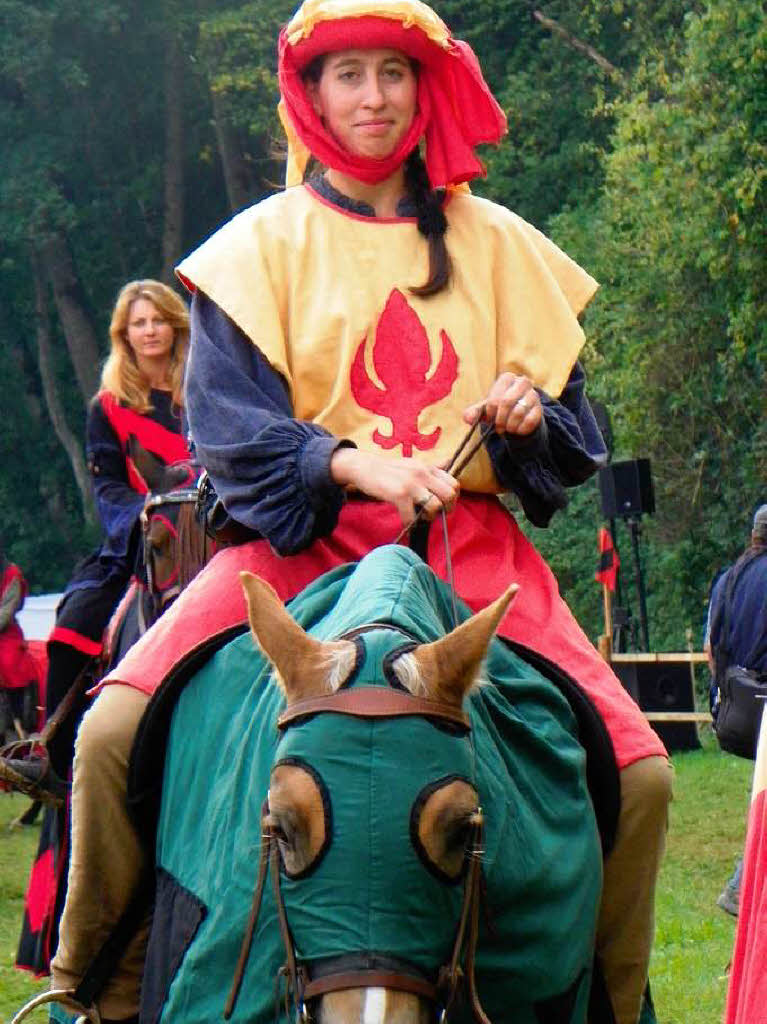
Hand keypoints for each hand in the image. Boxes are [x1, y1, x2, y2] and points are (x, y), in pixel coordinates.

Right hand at [330, 448, 458, 524]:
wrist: (365, 467)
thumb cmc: (390, 469)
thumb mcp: (413, 463)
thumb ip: (430, 467)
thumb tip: (448, 462)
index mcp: (428, 467)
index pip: (454, 483)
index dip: (454, 498)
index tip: (446, 506)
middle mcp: (423, 474)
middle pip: (449, 495)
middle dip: (447, 509)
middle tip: (436, 515)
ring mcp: (412, 484)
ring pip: (435, 505)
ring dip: (429, 517)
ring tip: (421, 518)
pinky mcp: (399, 494)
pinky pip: (411, 515)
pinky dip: (410, 523)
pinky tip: (406, 523)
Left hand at [463, 372, 541, 436]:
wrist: (520, 416)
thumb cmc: (499, 409)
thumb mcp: (485, 409)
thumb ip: (474, 412)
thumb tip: (468, 418)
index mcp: (507, 378)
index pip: (495, 397)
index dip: (491, 412)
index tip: (490, 418)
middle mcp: (522, 382)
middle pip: (507, 402)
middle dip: (500, 419)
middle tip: (498, 428)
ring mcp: (533, 395)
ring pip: (518, 412)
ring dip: (510, 426)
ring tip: (508, 428)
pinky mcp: (540, 409)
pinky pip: (529, 421)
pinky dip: (520, 430)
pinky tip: (518, 429)